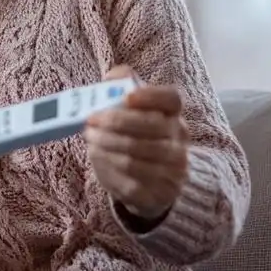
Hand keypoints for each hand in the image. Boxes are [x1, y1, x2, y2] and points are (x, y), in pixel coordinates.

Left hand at [87, 65, 188, 224]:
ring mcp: (175, 168)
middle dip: (116, 122)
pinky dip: (110, 165)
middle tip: (91, 120)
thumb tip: (111, 79)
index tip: (126, 98)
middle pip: (151, 127)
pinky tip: (100, 156)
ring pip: (136, 155)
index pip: (172, 99)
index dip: (150, 96)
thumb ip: (119, 88)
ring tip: (91, 137)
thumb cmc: (131, 134)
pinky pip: (132, 180)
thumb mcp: (127, 109)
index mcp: (172, 114)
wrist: (146, 180)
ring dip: (107, 144)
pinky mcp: (162, 192)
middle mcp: (179, 140)